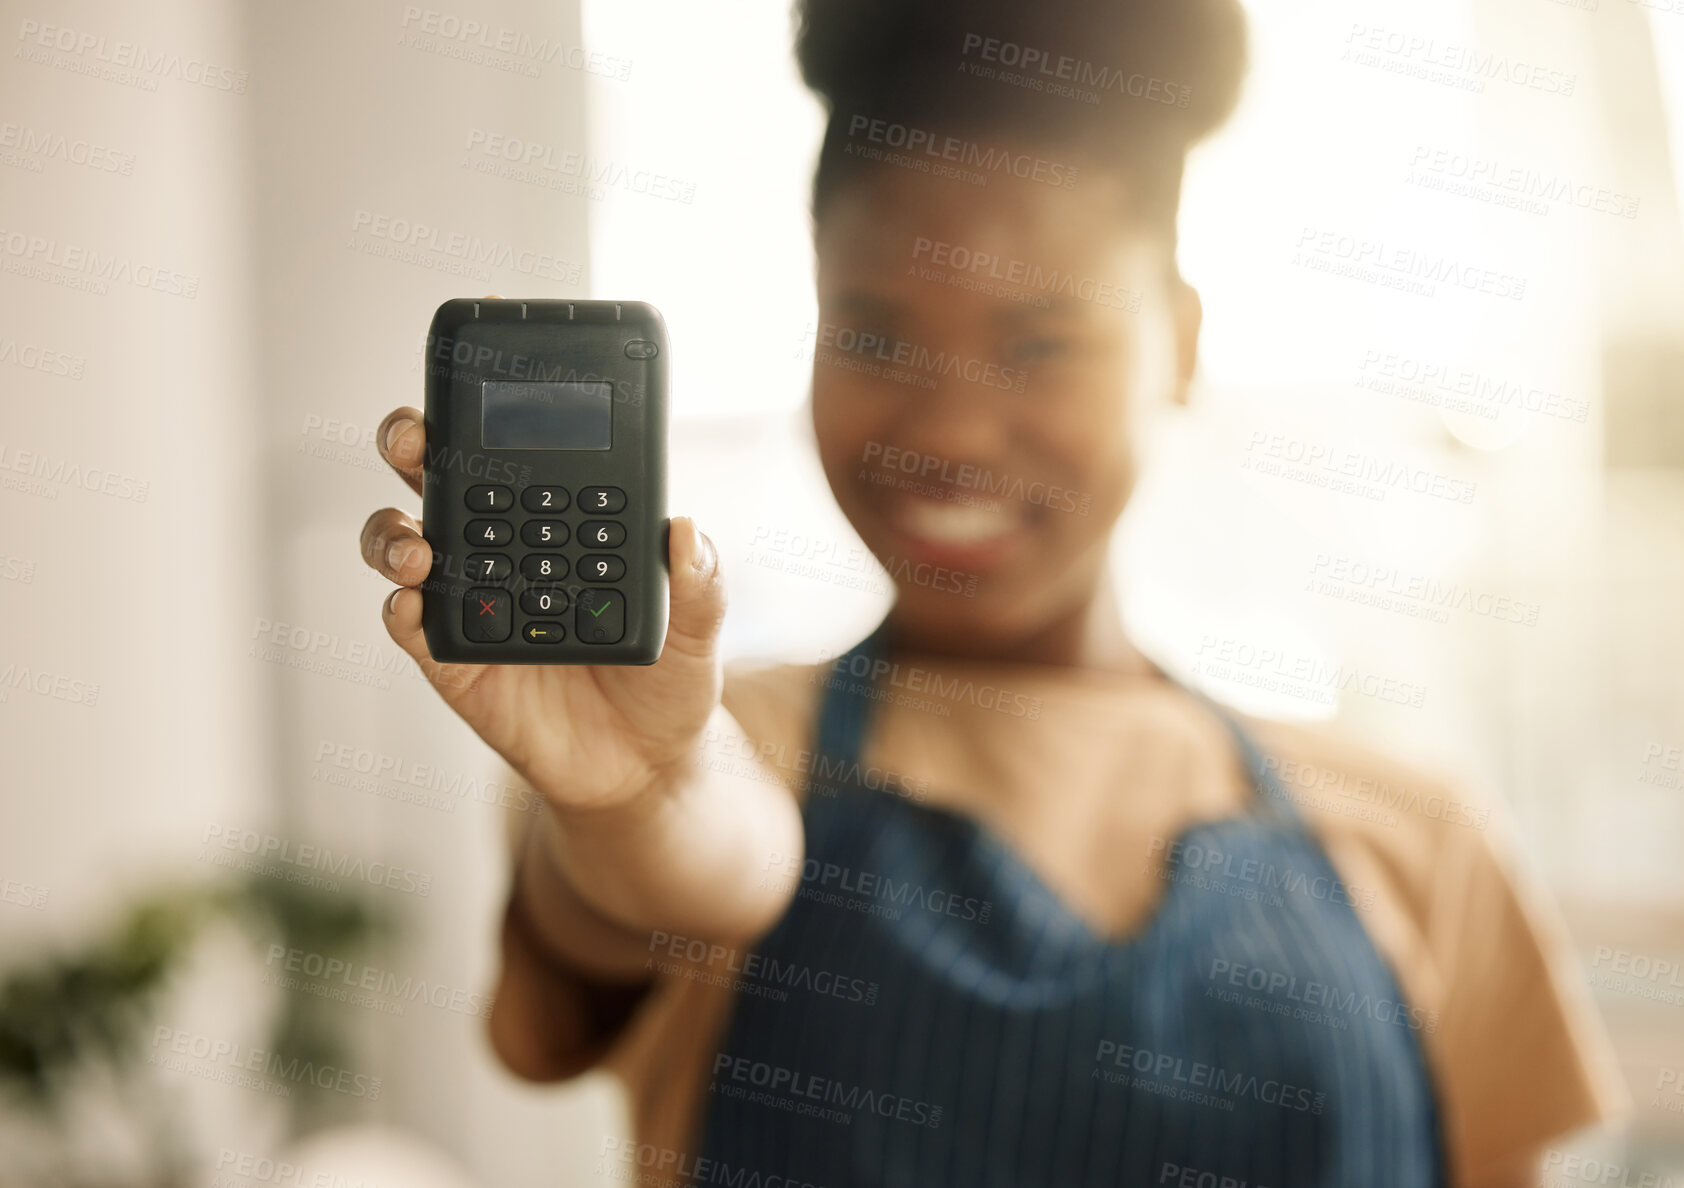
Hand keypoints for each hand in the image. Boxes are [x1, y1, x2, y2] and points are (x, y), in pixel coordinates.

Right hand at [359, 405, 726, 814]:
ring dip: (394, 532)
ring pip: (405, 545)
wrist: (646, 767)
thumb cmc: (666, 683)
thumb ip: (698, 581)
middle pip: (437, 479)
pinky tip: (411, 603)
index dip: (484, 412)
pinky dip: (402, 611)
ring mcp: (473, 604)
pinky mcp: (455, 664)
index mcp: (554, 522)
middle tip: (416, 439)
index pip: (511, 452)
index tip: (473, 380)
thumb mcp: (699, 628)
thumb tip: (686, 530)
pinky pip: (414, 630)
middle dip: (411, 444)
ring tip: (417, 546)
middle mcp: (501, 550)